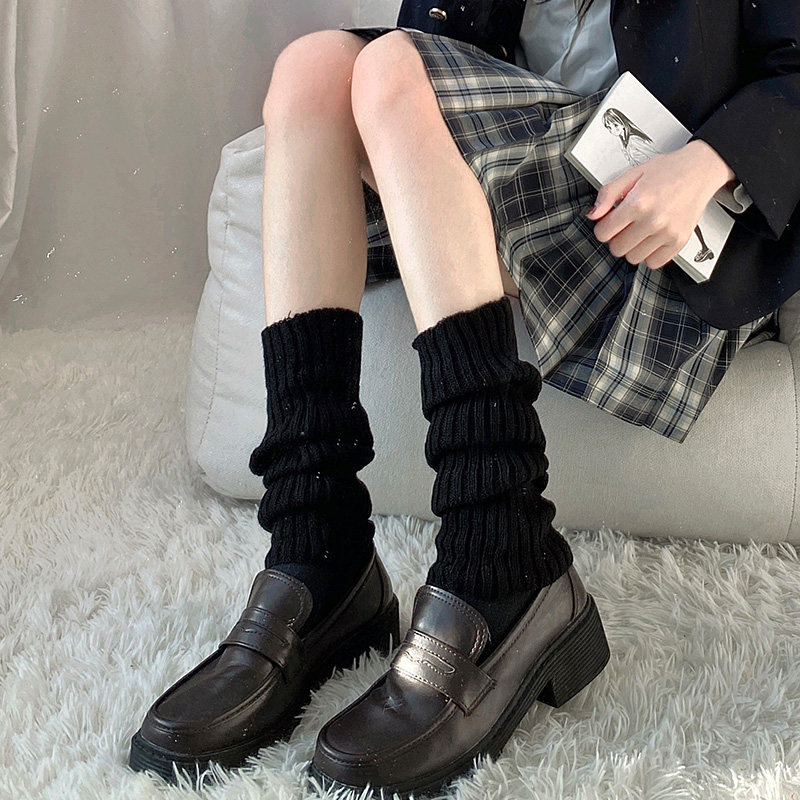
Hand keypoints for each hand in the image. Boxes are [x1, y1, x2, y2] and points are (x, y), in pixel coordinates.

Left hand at [585, 140, 736, 269]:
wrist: (700, 170)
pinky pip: (654, 263)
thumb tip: (593, 214)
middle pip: (617, 249)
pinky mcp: (679, 241)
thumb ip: (608, 194)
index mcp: (638, 203)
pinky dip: (650, 255)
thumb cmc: (668, 170)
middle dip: (617, 238)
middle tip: (626, 226)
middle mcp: (653, 220)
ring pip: (633, 258)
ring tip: (640, 231)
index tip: (610, 223)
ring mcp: (667, 233)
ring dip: (633, 248)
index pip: (603, 233)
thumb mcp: (633, 174)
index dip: (603, 228)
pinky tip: (652, 239)